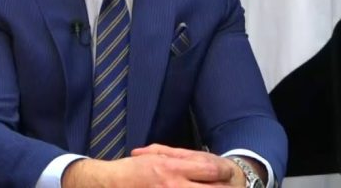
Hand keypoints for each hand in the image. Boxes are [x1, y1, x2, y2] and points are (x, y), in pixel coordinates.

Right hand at [62, 144, 243, 187]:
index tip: (227, 174)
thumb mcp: (156, 156)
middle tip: (229, 186)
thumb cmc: (133, 170)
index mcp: (172, 168)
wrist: (111, 183)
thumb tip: (207, 165)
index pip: (210, 169)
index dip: (223, 172)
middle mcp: (174, 185)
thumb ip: (180, 158)